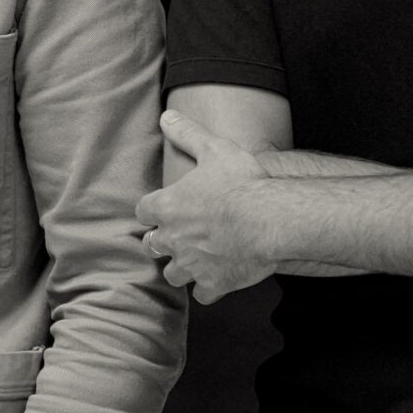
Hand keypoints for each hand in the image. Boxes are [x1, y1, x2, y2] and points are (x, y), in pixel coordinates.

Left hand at [136, 111, 274, 303]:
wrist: (269, 219)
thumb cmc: (242, 183)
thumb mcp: (214, 149)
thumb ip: (188, 134)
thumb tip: (167, 116)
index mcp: (167, 206)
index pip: (143, 211)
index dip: (153, 210)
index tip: (162, 209)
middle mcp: (173, 239)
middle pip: (152, 246)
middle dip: (162, 242)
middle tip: (177, 237)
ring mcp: (192, 265)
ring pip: (173, 275)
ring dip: (182, 268)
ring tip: (194, 262)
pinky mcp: (214, 284)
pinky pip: (202, 295)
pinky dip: (208, 289)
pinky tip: (218, 281)